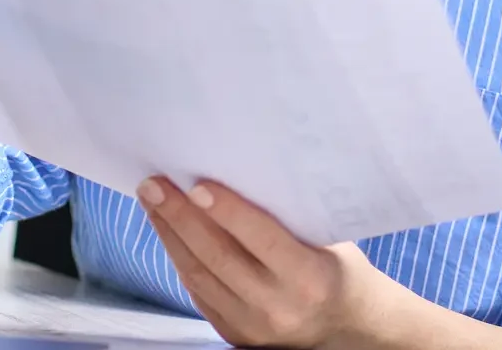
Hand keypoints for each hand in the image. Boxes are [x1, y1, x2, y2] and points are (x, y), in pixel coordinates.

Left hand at [137, 176, 389, 348]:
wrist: (348, 329)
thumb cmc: (339, 269)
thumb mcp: (329, 239)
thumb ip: (288, 216)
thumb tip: (241, 168)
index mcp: (309, 277)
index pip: (261, 239)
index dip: (227, 211)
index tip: (196, 184)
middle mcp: (278, 306)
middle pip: (218, 257)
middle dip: (180, 217)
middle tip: (154, 184)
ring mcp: (253, 327)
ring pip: (200, 276)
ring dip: (170, 236)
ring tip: (152, 202)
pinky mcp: (236, 336)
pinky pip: (199, 294)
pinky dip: (180, 260)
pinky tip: (168, 233)